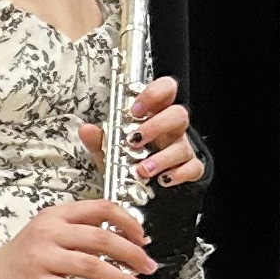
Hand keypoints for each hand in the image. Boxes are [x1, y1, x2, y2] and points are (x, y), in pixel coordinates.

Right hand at [0, 200, 153, 278]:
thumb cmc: (13, 266)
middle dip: (133, 253)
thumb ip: (76, 237)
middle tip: (149, 267)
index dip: (128, 222)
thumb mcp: (44, 240)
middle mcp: (47, 232)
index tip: (143, 238)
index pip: (100, 207)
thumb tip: (120, 244)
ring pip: (93, 265)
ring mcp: (39, 258)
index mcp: (53, 216)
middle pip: (102, 237)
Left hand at [74, 74, 201, 188]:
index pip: (165, 90)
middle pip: (178, 114)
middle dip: (156, 126)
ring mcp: (182, 148)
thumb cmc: (128, 161)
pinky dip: (178, 174)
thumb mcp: (110, 150)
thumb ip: (100, 139)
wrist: (140, 188)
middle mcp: (171, 129)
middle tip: (134, 140)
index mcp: (154, 115)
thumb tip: (86, 130)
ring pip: (183, 145)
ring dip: (161, 157)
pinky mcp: (189, 168)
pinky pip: (192, 168)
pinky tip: (162, 180)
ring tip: (142, 169)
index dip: (154, 94)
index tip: (135, 109)